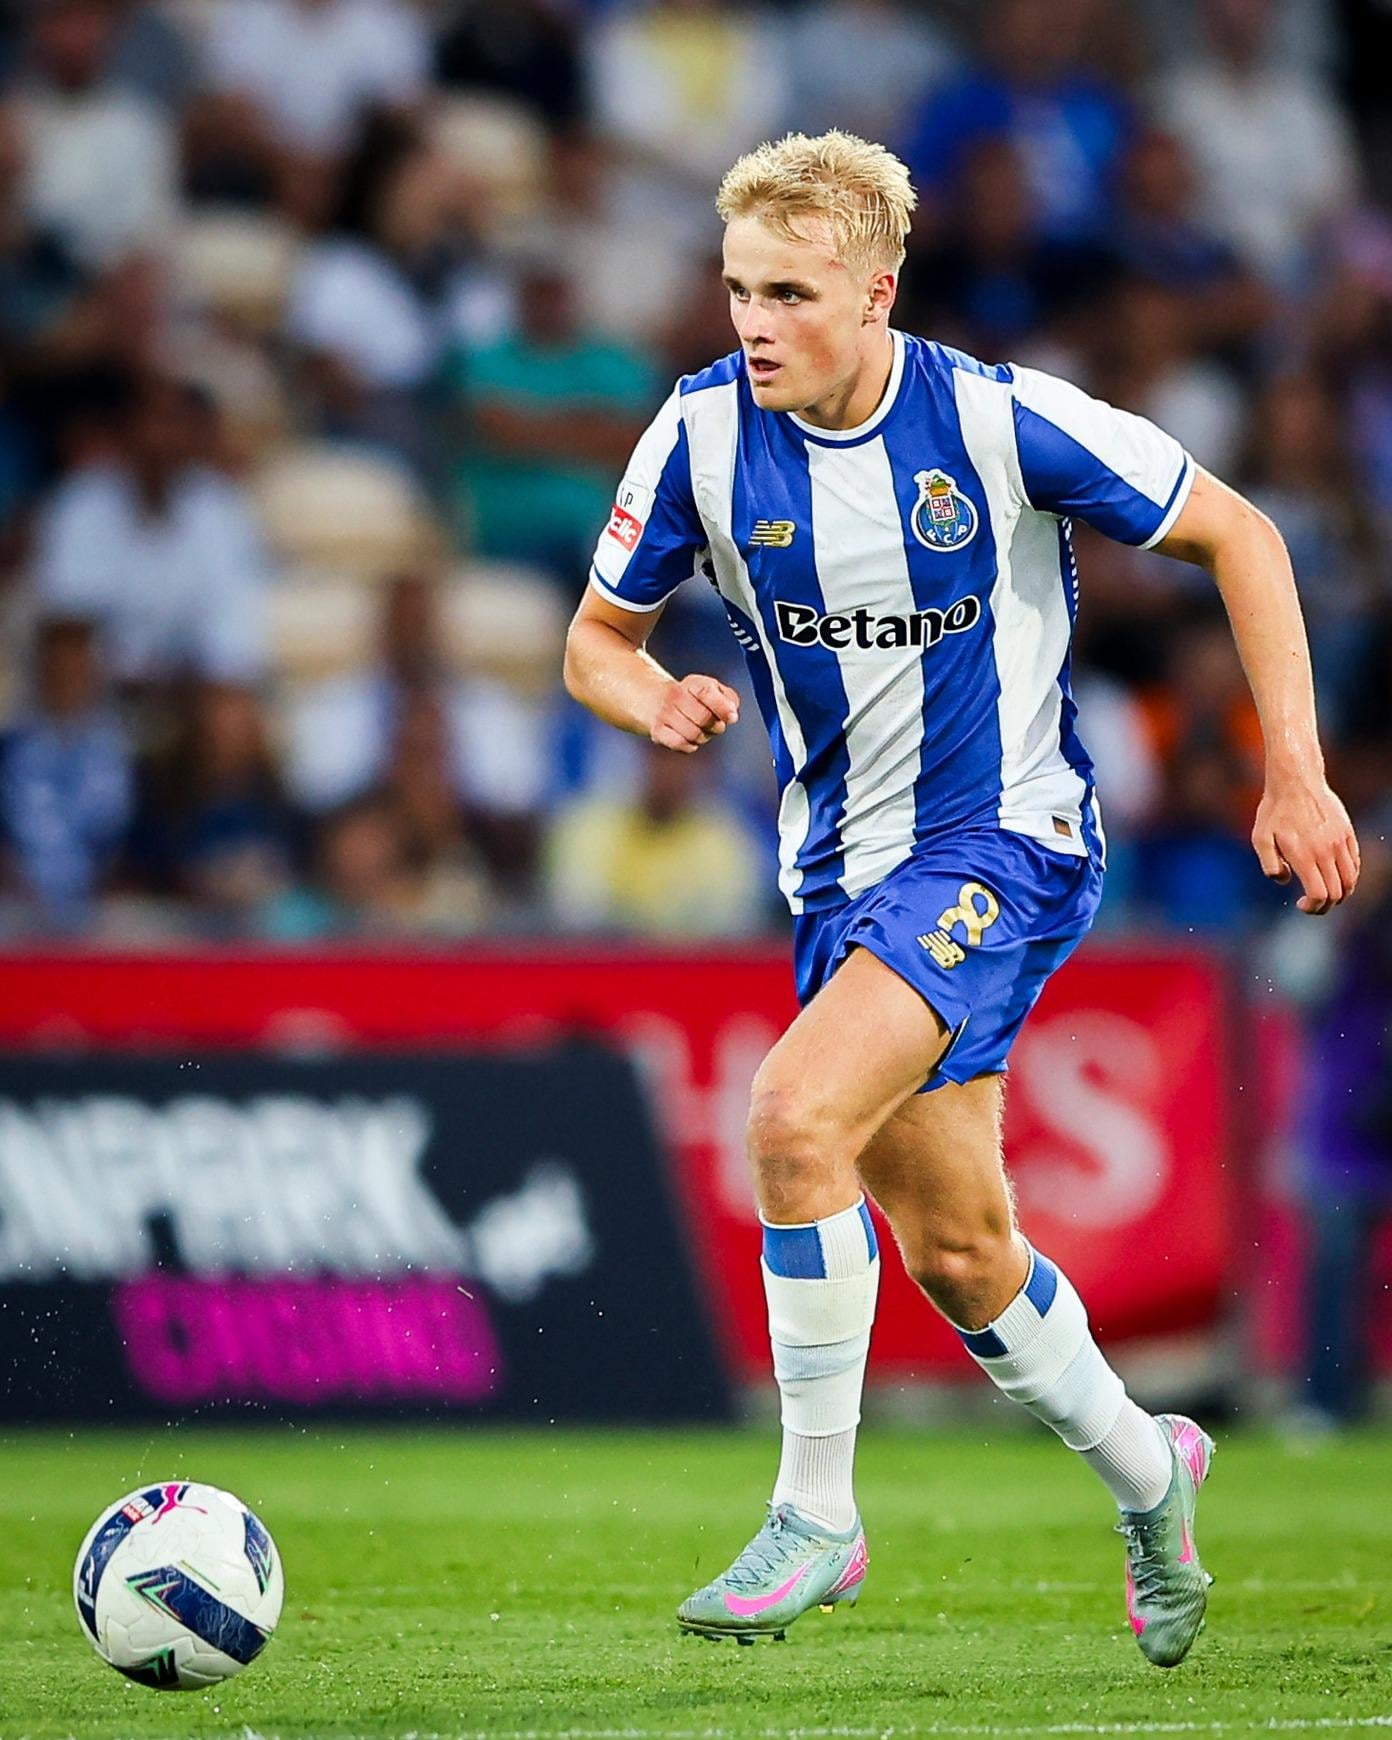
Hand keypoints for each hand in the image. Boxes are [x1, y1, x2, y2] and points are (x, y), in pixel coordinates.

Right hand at [650, 674, 739, 752]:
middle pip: (703, 718)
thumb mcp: (711, 689)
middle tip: (716, 725)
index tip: (732, 717)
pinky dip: (690, 745)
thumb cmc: (691, 697)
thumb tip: (732, 715)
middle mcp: (675, 696)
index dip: (722, 707)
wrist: (653, 698)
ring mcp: (664, 714)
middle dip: (715, 726)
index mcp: (692, 684)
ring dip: (704, 737)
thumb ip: (728, 698)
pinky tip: (690, 739)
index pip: (706, 693)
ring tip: (702, 731)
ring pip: (693, 734)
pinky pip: (679, 744)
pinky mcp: (657, 731)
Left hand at [1252, 770, 1359, 914]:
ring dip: (1340, 893)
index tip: (1301, 904)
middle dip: (1325, 906)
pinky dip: (1348, 876)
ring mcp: (1340, 842)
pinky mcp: (1347, 833)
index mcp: (1304, 856)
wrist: (1296, 781)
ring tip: (1324, 893)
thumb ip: (1270, 865)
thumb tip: (1285, 880)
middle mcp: (1326, 851)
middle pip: (1337, 893)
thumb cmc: (1274, 810)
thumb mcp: (1260, 838)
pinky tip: (1333, 875)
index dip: (1313, 908)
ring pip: (1351, 880)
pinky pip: (1355, 863)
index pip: (1319, 894)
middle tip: (1311, 904)